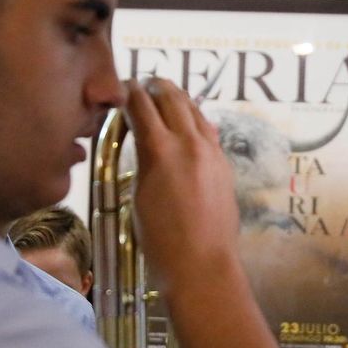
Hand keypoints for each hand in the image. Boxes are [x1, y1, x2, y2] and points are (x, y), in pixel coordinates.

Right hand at [122, 78, 243, 292]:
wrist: (201, 264)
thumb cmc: (160, 239)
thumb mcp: (138, 195)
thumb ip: (143, 160)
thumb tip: (145, 143)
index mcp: (160, 150)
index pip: (142, 106)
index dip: (130, 92)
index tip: (123, 86)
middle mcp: (188, 142)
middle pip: (171, 99)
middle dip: (156, 87)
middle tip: (144, 83)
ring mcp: (211, 151)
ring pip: (194, 110)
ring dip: (178, 98)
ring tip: (166, 94)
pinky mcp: (224, 164)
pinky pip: (208, 130)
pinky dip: (195, 118)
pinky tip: (189, 121)